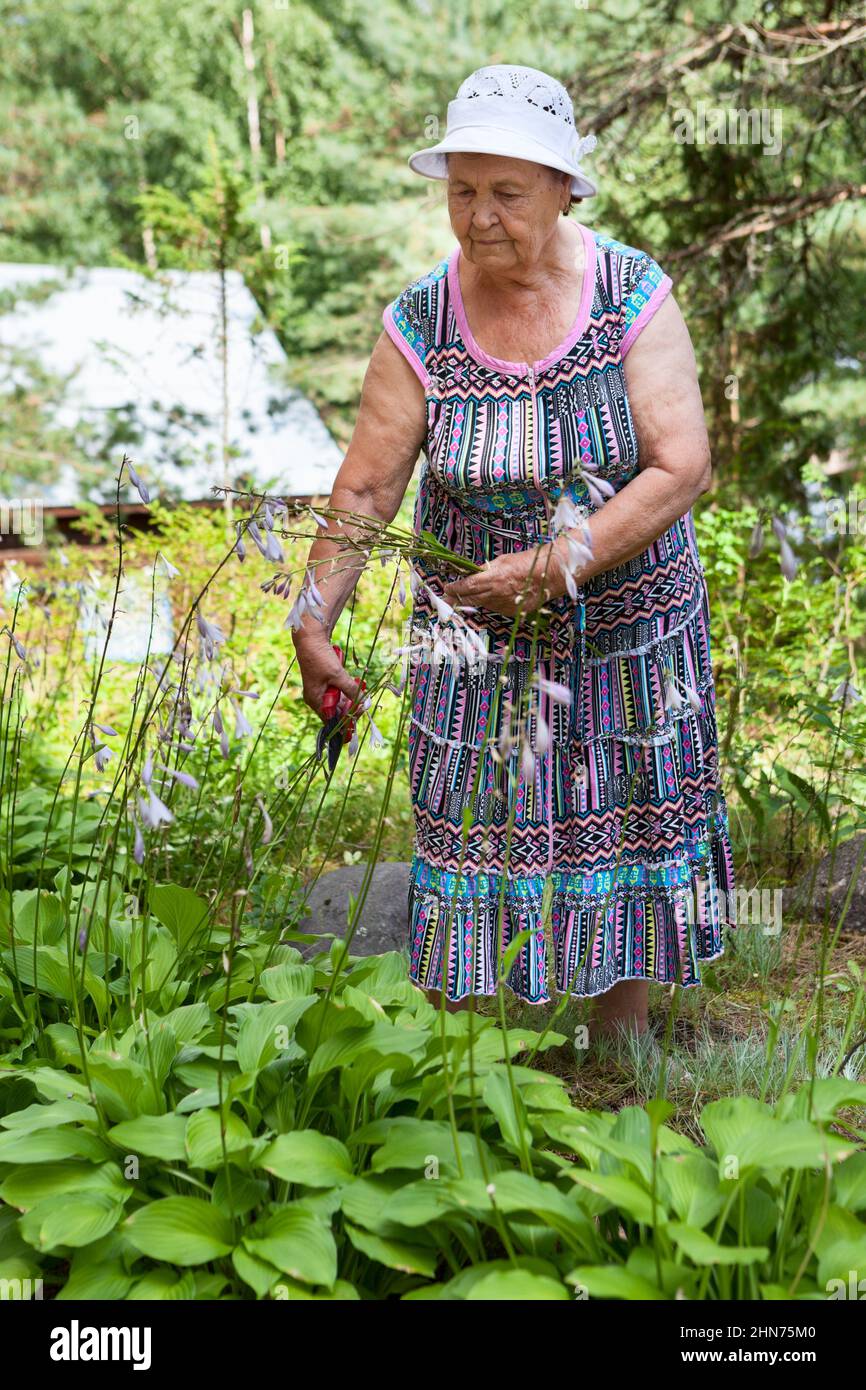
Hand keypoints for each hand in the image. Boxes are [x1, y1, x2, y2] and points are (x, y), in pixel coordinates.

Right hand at [292, 634, 363, 718]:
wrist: (310, 638)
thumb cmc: (320, 658)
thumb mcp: (338, 675)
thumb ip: (350, 690)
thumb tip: (364, 702)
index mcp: (315, 700)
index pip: (332, 719)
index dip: (346, 720)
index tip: (359, 715)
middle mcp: (316, 698)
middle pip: (336, 710)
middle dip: (351, 707)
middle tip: (364, 702)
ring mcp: (320, 689)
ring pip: (339, 700)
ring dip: (351, 697)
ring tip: (361, 692)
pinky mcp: (325, 681)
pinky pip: (338, 690)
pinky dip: (347, 689)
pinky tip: (356, 684)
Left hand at [441, 545, 564, 618]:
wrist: (547, 575)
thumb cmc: (525, 563)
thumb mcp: (501, 561)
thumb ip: (486, 570)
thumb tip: (474, 574)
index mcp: (492, 577)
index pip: (467, 585)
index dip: (455, 588)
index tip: (447, 589)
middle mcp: (496, 593)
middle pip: (470, 599)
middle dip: (456, 600)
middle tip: (446, 601)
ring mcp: (503, 604)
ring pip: (482, 604)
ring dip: (474, 601)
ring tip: (465, 599)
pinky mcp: (510, 612)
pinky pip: (495, 607)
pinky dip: (491, 603)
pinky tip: (494, 596)